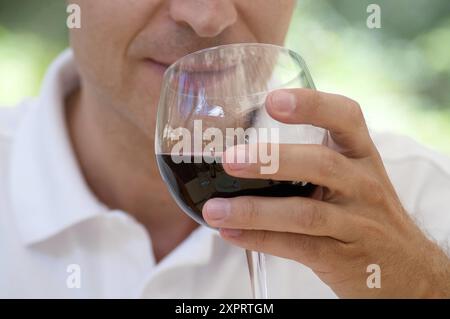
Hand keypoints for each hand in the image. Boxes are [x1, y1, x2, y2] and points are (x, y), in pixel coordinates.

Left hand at [202, 88, 449, 297]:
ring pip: (304, 213)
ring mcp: (356, 223)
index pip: (346, 117)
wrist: (406, 268)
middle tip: (230, 159)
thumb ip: (312, 162)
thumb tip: (243, 156)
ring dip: (254, 210)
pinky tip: (231, 234)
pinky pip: (298, 247)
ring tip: (214, 210)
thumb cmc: (364, 213)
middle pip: (321, 164)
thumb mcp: (353, 178)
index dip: (311, 105)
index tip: (273, 101)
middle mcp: (363, 184)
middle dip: (271, 160)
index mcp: (361, 156)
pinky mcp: (343, 257)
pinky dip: (260, 240)